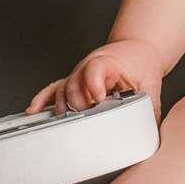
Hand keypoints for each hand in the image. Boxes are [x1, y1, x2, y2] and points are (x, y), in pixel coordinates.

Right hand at [26, 38, 163, 123]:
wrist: (136, 49)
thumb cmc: (142, 64)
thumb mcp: (151, 84)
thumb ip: (150, 107)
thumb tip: (151, 134)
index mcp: (109, 63)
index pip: (95, 69)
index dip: (94, 84)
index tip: (98, 99)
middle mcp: (88, 67)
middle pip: (75, 85)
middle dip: (80, 106)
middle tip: (89, 121)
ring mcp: (78, 75)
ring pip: (63, 90)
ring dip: (64, 108)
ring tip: (68, 125)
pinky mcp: (73, 81)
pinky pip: (53, 89)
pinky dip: (42, 100)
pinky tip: (33, 110)